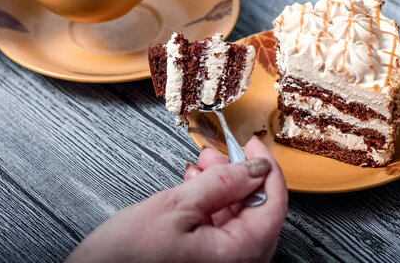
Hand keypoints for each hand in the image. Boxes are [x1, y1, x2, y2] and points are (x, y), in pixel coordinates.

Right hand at [68, 137, 287, 261]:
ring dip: (224, 189)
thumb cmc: (125, 257)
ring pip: (239, 221)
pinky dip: (212, 207)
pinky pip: (222, 233)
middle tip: (220, 153)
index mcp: (236, 256)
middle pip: (258, 213)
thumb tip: (254, 169)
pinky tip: (195, 188)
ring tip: (202, 167)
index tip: (253, 147)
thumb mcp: (175, 207)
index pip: (273, 206)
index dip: (266, 170)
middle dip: (240, 177)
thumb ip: (221, 185)